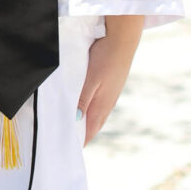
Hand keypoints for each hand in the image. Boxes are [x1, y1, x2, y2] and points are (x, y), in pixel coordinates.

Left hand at [78, 14, 143, 144]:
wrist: (122, 40)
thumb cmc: (106, 58)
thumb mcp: (91, 79)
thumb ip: (83, 99)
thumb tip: (75, 120)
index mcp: (102, 104)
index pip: (90, 129)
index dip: (81, 140)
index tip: (70, 150)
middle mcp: (108, 102)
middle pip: (93, 123)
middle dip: (81, 133)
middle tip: (68, 140)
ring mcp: (110, 93)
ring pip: (95, 112)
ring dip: (85, 120)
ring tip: (73, 126)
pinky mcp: (110, 84)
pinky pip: (98, 101)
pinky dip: (89, 108)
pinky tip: (84, 105)